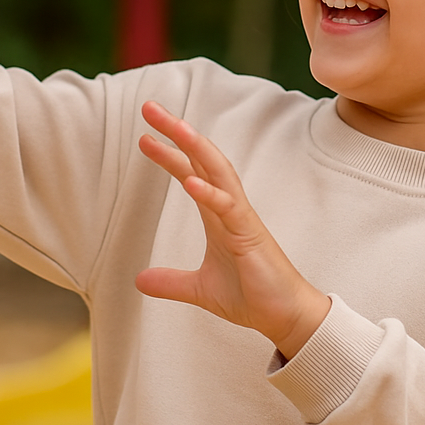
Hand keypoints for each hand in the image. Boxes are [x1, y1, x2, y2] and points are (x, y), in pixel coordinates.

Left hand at [135, 101, 330, 360]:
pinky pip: (229, 207)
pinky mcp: (250, 234)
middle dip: (177, 131)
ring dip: (196, 147)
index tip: (144, 136)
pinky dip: (209, 192)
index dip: (168, 153)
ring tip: (175, 127)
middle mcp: (229, 206)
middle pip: (202, 158)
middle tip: (150, 107)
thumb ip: (171, 281)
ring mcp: (241, 217)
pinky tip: (189, 181)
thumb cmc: (251, 295)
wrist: (285, 317)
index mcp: (218, 214)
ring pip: (219, 171)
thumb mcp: (200, 289)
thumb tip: (139, 279)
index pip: (190, 171)